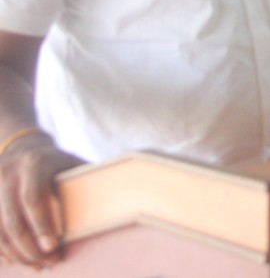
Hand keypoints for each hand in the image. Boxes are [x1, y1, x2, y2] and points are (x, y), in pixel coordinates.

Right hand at [0, 133, 83, 267]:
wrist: (22, 147)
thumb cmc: (55, 161)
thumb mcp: (70, 162)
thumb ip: (85, 179)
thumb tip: (115, 198)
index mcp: (35, 165)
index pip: (33, 198)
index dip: (42, 224)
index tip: (53, 246)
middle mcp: (9, 176)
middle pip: (14, 219)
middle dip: (30, 246)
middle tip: (48, 262)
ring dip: (17, 252)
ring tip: (37, 265)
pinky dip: (1, 248)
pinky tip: (14, 260)